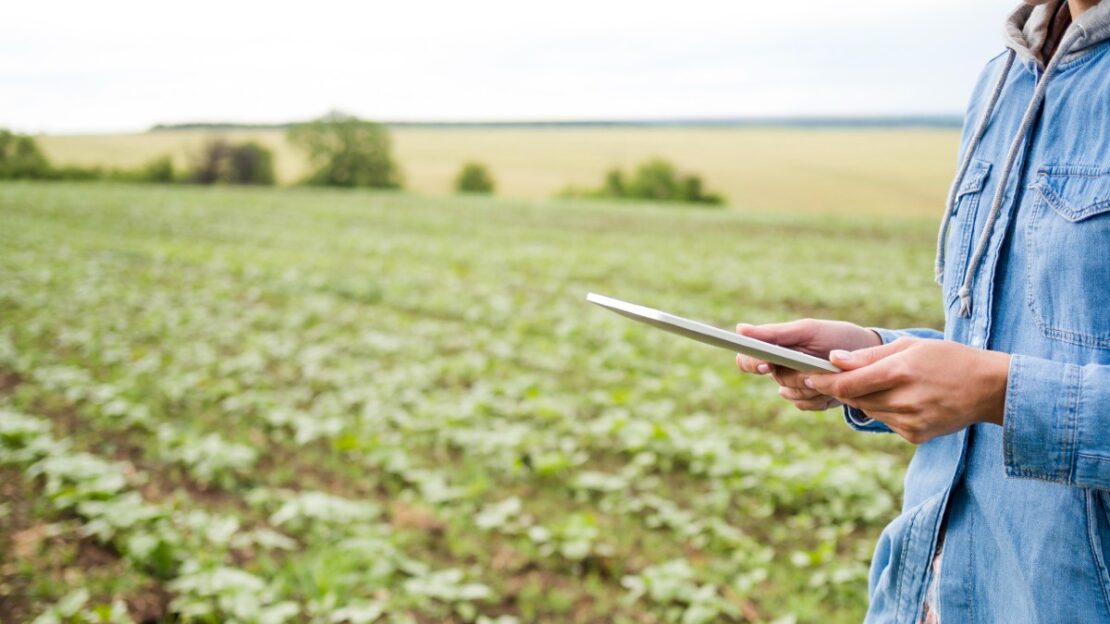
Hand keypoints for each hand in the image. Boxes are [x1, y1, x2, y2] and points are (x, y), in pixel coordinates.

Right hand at [734, 319, 882, 410]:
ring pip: (791, 394)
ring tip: (832, 373)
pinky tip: (834, 387)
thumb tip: (740, 329)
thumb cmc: (836, 337)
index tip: (766, 364)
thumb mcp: (808, 330)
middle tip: (817, 369)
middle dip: (798, 375)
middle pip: (776, 378)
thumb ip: (775, 333)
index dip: (752, 363)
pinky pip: (804, 405)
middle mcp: (780, 367)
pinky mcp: (808, 401)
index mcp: (775, 348)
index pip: (747, 359)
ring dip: (813, 386)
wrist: (868, 356)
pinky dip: (821, 397)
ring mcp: (794, 386)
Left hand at [805, 338, 1010, 443]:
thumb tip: (834, 359)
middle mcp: (903, 399)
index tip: (805, 376)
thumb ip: (869, 355)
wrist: (989, 388)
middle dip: (839, 388)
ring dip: (862, 398)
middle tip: (826, 378)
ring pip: (867, 410)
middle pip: (853, 398)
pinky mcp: (915, 435)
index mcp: (900, 372)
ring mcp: (909, 421)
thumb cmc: (948, 359)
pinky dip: (883, 410)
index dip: (822, 381)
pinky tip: (900, 398)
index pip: (847, 383)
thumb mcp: (910, 346)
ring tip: (877, 383)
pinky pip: (885, 422)